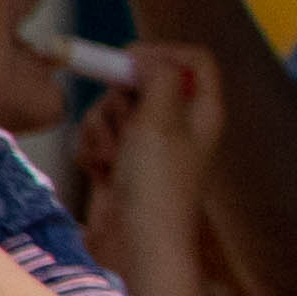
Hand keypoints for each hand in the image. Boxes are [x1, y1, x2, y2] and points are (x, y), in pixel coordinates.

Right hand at [71, 45, 221, 295]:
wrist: (135, 243)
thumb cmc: (156, 183)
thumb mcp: (163, 119)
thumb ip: (160, 77)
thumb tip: (149, 58)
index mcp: (203, 110)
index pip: (194, 59)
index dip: (162, 52)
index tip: (130, 60)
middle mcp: (178, 123)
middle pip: (141, 81)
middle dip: (120, 101)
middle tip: (128, 128)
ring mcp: (147, 144)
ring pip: (111, 110)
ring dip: (102, 131)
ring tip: (114, 159)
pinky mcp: (120, 162)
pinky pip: (96, 138)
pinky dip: (92, 151)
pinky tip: (100, 173)